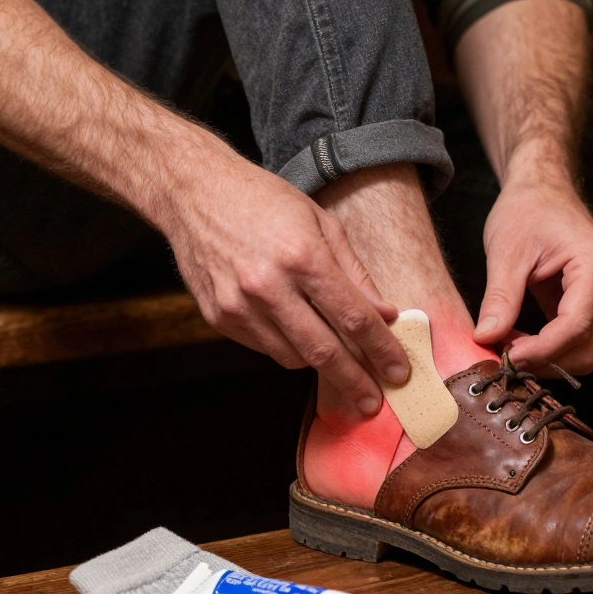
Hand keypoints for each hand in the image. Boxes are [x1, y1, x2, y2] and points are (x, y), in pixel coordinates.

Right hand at [158, 147, 409, 414]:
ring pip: (293, 357)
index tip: (398, 371)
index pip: (353, 318)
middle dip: (355, 382)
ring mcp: (239, 306)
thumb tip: (384, 314)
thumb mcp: (320, 222)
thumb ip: (354, 272)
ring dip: (319, 361)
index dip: (381, 350)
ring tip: (335, 354)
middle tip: (373, 402)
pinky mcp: (219, 318)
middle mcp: (268, 286)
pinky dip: (287, 346)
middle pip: (323, 351)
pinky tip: (294, 329)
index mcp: (302, 256)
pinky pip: (265, 349)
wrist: (194, 191)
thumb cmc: (262, 200)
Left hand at [473, 180, 592, 373]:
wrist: (542, 190)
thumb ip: (500, 298)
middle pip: (586, 348)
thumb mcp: (506, 252)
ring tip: (507, 345)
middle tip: (502, 357)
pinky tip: (518, 339)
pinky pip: (577, 340)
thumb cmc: (527, 210)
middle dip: (544, 360)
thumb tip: (486, 339)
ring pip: (584, 351)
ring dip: (546, 358)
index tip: (507, 358)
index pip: (576, 326)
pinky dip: (548, 349)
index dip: (541, 350)